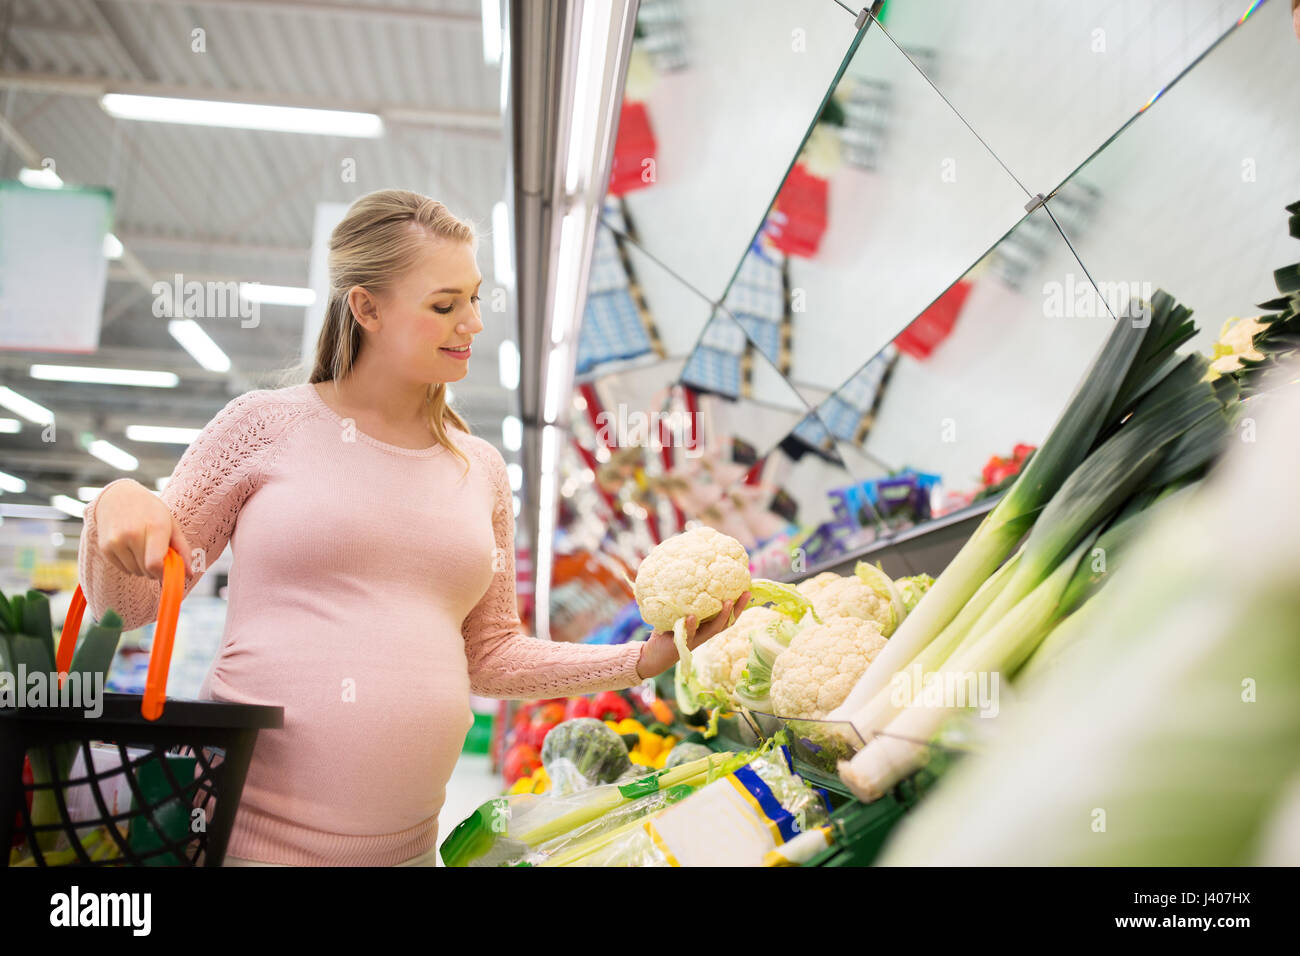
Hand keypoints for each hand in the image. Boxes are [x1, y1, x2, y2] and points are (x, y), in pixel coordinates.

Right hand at [94, 480, 193, 580]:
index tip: (168, 572)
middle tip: (157, 554)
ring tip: (143, 548)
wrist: (118, 497)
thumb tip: (190, 574)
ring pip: (135, 572)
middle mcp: (132, 534)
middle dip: (156, 569)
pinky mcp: (105, 547)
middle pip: (146, 571)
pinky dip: (130, 565)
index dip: (163, 574)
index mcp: (154, 527)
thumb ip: (183, 550)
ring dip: (142, 567)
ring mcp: (115, 541)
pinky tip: (131, 548)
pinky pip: (123, 569)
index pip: (155, 564)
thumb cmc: (150, 511)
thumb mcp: (171, 524)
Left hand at [635, 591, 751, 678]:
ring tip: (727, 602)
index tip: (748, 590)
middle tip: (746, 593)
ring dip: (722, 616)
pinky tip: (692, 616)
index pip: (727, 615)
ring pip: (713, 629)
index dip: (739, 605)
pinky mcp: (683, 644)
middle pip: (727, 622)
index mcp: (706, 626)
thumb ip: (684, 600)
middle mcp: (704, 633)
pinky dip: (691, 625)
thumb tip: (686, 573)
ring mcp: (695, 639)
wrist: (653, 654)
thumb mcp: (678, 613)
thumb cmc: (666, 631)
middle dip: (738, 608)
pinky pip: (689, 633)